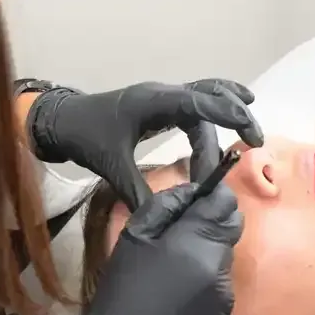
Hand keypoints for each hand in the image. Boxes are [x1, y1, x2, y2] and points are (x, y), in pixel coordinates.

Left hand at [29, 79, 263, 210]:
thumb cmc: (84, 137)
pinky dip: (211, 113)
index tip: (248, 136)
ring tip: (247, 138)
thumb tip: (166, 219)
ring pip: (203, 98)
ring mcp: (160, 98)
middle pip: (209, 95)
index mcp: (152, 102)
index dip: (227, 115)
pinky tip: (226, 125)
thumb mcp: (112, 167)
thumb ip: (139, 192)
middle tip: (253, 143)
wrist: (61, 121)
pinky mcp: (157, 106)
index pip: (198, 102)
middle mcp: (161, 94)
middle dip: (233, 115)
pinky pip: (192, 104)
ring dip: (224, 115)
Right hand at [62, 173, 241, 314]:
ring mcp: (225, 289)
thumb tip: (191, 190)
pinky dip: (206, 273)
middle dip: (212, 220)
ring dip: (207, 247)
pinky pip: (220, 278)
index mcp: (194, 243)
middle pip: (230, 227)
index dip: (216, 194)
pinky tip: (180, 285)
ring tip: (175, 260)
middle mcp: (218, 264)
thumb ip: (166, 206)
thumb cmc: (122, 288)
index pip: (224, 204)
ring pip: (225, 252)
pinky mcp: (224, 309)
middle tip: (182, 227)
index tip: (201, 193)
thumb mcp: (134, 237)